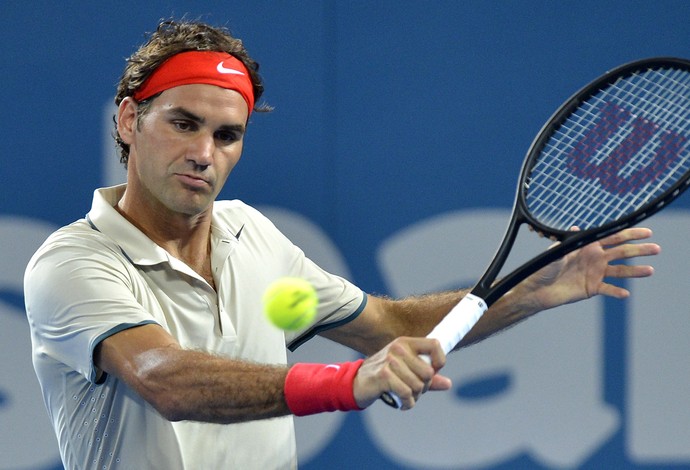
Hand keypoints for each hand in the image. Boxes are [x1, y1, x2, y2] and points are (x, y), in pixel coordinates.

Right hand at [352, 337, 451, 409]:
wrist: (356, 383)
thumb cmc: (383, 376)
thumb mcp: (406, 371)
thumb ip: (427, 377)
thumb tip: (448, 384)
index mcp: (405, 343)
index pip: (435, 345)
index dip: (440, 361)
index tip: (433, 373)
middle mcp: (399, 348)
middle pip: (428, 372)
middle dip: (424, 387)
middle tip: (413, 391)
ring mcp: (391, 361)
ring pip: (418, 385)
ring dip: (414, 397)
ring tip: (405, 397)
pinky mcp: (384, 375)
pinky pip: (407, 393)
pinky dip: (407, 403)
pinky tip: (402, 404)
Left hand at [524, 227, 660, 311]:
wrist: (538, 289)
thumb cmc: (544, 267)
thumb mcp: (556, 253)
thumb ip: (568, 243)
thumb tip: (577, 227)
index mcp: (588, 246)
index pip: (612, 237)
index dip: (629, 234)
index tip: (646, 232)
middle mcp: (595, 258)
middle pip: (622, 252)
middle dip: (639, 250)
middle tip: (656, 248)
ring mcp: (595, 273)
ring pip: (620, 271)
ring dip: (635, 271)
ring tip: (650, 270)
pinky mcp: (592, 288)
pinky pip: (608, 289)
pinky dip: (616, 292)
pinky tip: (625, 294)